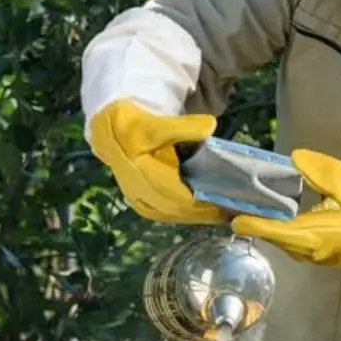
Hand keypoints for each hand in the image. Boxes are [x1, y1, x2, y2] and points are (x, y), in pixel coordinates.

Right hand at [88, 99, 224, 224]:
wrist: (111, 132)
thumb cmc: (138, 127)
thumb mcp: (160, 123)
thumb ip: (185, 126)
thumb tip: (210, 126)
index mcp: (141, 168)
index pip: (176, 192)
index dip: (199, 200)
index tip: (223, 200)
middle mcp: (137, 188)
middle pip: (175, 207)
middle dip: (202, 211)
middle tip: (229, 210)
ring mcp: (136, 197)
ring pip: (169, 213)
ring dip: (194, 216)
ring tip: (220, 214)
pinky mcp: (138, 202)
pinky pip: (162, 214)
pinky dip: (182, 216)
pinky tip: (200, 215)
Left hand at [231, 149, 340, 267]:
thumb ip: (323, 171)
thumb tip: (295, 158)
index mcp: (328, 235)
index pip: (285, 233)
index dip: (259, 227)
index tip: (236, 220)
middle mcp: (323, 252)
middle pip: (284, 242)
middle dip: (261, 228)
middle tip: (237, 211)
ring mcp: (329, 257)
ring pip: (292, 247)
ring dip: (273, 233)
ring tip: (254, 214)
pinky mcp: (333, 254)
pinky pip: (303, 248)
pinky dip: (288, 236)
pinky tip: (283, 221)